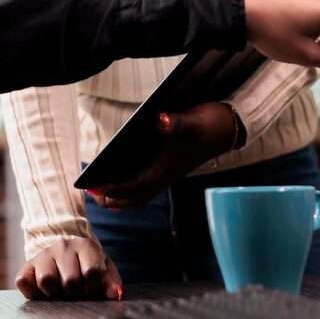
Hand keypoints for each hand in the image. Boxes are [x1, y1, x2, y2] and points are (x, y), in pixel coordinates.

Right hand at [15, 237, 121, 300]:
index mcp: (84, 246)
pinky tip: (44, 291)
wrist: (63, 253)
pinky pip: (24, 282)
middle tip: (75, 291)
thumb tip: (114, 295)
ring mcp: (43, 255)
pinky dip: (33, 293)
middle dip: (75, 293)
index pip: (92, 272)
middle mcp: (62, 246)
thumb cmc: (86, 265)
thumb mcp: (104, 270)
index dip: (93, 288)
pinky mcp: (26, 266)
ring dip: (55, 293)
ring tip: (61, 291)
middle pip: (70, 281)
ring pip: (47, 281)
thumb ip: (111, 282)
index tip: (91, 290)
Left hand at [87, 102, 238, 208]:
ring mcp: (168, 174)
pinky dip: (129, 189)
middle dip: (112, 198)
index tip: (95, 187)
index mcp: (167, 165)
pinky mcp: (169, 169)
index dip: (114, 187)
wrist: (229, 129)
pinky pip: (145, 186)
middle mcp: (166, 174)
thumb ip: (176, 122)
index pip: (135, 184)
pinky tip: (117, 181)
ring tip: (99, 190)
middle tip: (90, 192)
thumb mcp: (193, 119)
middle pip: (135, 197)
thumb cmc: (210, 124)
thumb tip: (160, 120)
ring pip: (140, 194)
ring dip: (119, 197)